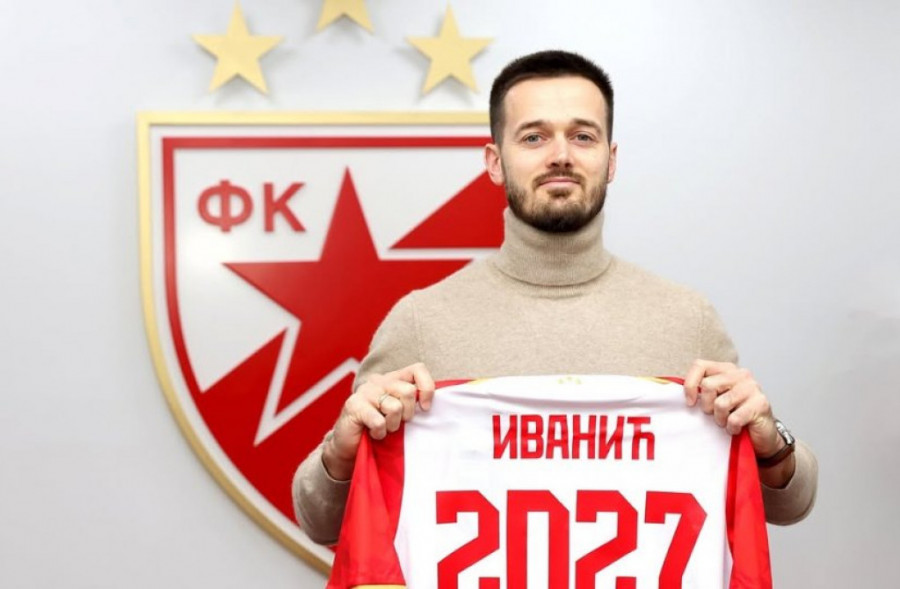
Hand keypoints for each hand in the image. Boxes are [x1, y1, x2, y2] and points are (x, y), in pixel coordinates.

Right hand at [322, 363, 434, 480]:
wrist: (350, 446)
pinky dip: (380, 433)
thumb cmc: (379, 429)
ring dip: (392, 426)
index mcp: (393, 378)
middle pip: (408, 391)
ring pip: (395, 407)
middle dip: (408, 414)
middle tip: (397, 423)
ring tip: (384, 429)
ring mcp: (365, 392)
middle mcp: (379, 381)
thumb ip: (413, 403)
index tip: (425, 408)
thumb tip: (432, 404)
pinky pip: (379, 421)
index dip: (427, 388)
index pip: (418, 369)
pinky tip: (373, 434)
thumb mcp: (400, 413)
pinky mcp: (354, 406)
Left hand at [683, 360, 786, 466]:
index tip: (690, 402)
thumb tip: (674, 391)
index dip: (690, 384)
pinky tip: (736, 429)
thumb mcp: (715, 400)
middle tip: (714, 416)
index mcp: (726, 369)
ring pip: (721, 403)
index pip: (700, 365)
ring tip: (726, 422)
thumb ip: (701, 391)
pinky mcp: (761, 404)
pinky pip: (734, 418)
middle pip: (708, 385)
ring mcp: (752, 388)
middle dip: (706, 406)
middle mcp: (740, 374)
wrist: (762, 435)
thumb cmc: (735, 416)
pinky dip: (731, 428)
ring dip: (720, 419)